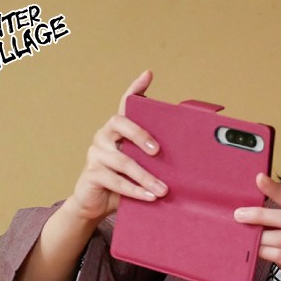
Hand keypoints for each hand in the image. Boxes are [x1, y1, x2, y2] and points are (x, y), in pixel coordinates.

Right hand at [66, 70, 167, 222]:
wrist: (97, 205)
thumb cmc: (124, 181)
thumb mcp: (141, 165)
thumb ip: (155, 157)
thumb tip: (188, 157)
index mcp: (118, 130)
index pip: (125, 104)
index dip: (135, 88)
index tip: (148, 75)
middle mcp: (104, 136)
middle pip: (120, 123)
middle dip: (140, 134)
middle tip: (158, 151)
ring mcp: (96, 154)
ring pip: (123, 160)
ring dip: (146, 176)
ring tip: (163, 190)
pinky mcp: (91, 173)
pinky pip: (116, 181)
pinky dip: (135, 190)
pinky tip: (149, 196)